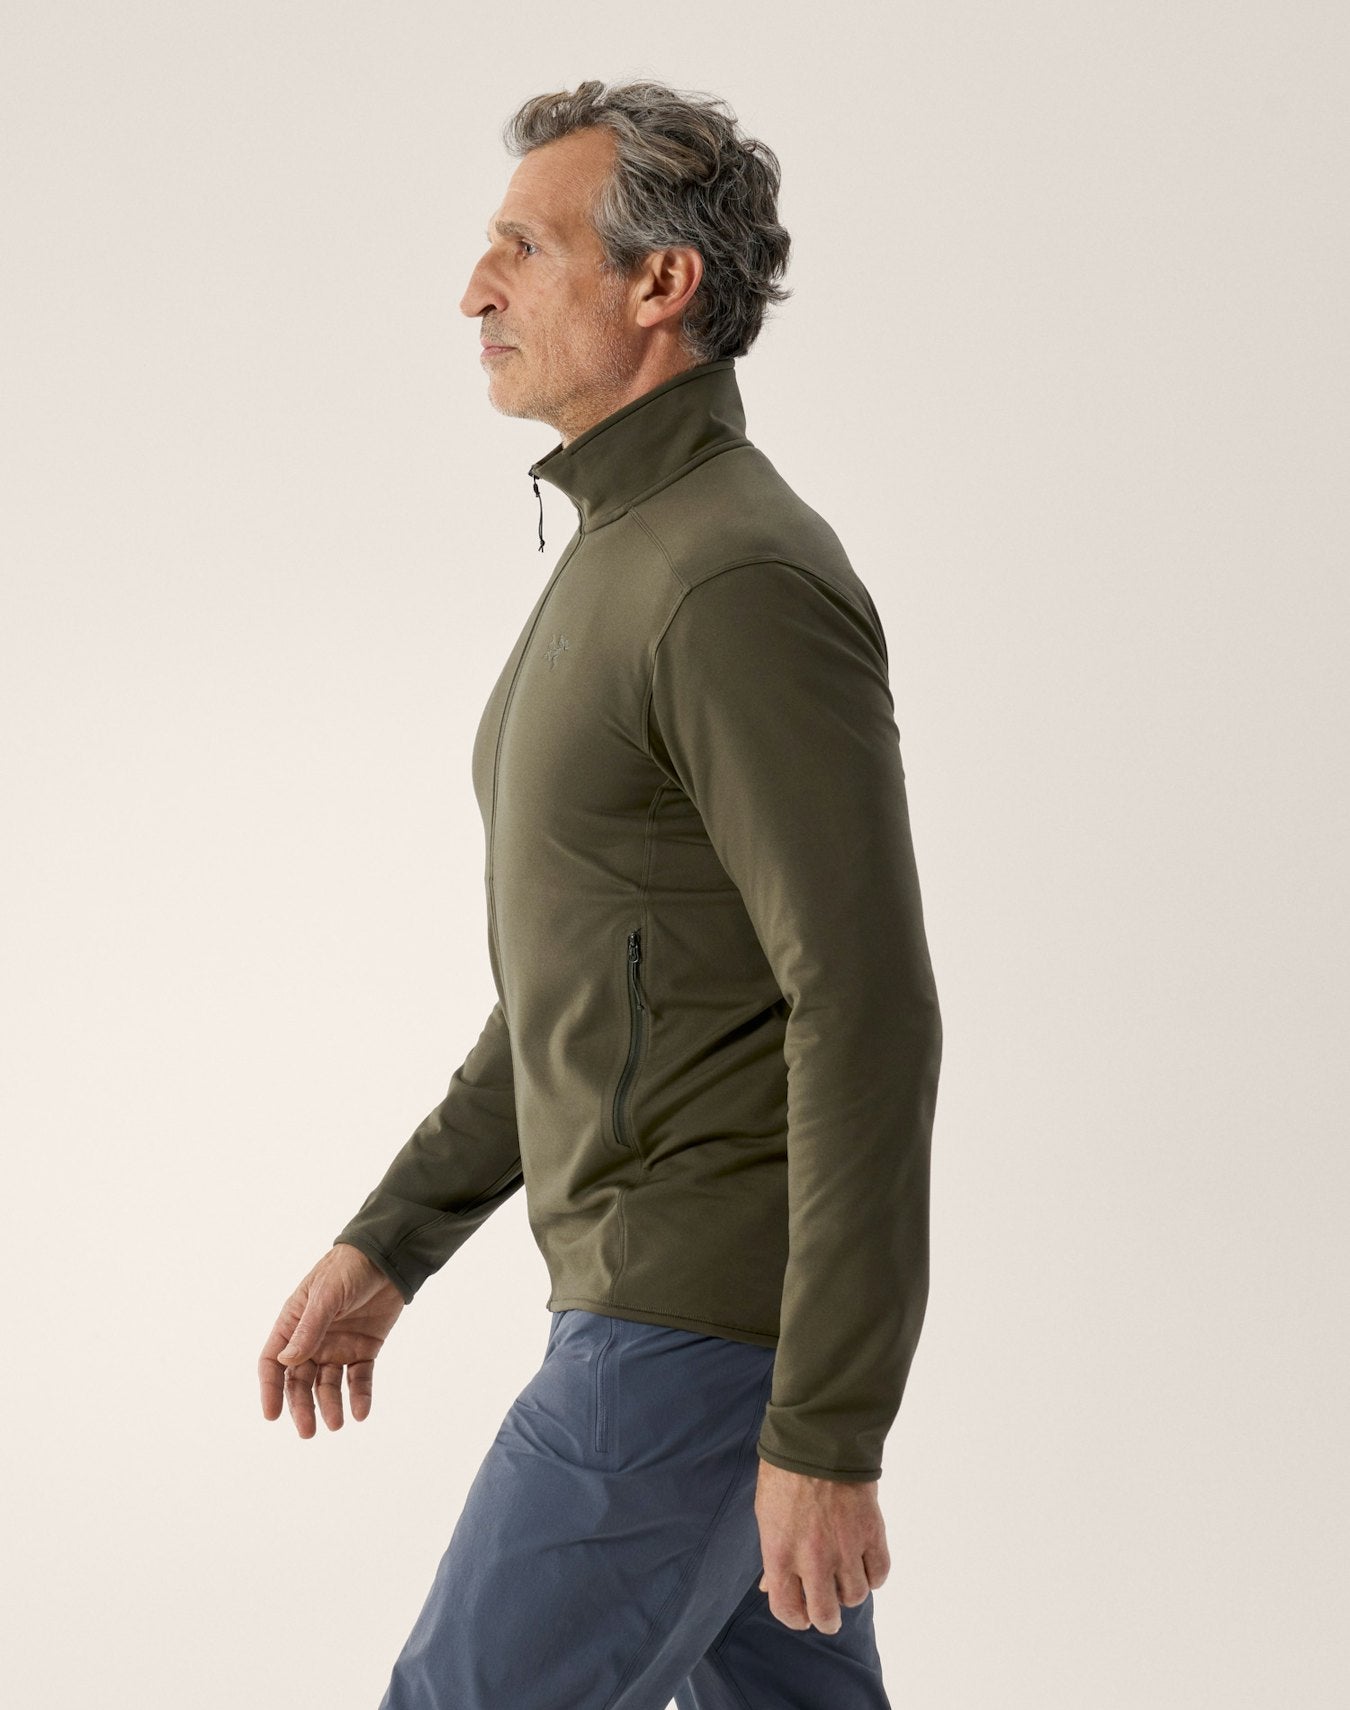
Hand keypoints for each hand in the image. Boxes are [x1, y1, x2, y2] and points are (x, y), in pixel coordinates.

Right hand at [258, 1243, 405, 1437]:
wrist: (387, 1256)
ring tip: (336, 1424)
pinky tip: (361, 1412)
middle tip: (308, 1431)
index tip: (272, 1415)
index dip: (271, 1389)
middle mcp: (313, 1340)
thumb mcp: (326, 1295)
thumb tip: (287, 1362)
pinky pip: (359, 1378)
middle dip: (301, 1407)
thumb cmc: (348, 1268)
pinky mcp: (364, 1349)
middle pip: (300, 1381)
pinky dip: (359, 1396)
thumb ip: (309, 1328)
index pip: (274, 1362)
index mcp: (294, 1323)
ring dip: (330, 1405)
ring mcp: (339, 1346)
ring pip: (328, 1384)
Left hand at [753, 1459, 890, 1632]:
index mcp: (780, 1555)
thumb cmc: (784, 1474)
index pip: (788, 1610)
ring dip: (849, 1592)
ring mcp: (846, 1549)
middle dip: (826, 1618)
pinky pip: (879, 1574)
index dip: (795, 1618)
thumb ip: (772, 1555)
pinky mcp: (872, 1534)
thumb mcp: (766, 1515)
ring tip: (844, 1577)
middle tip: (827, 1611)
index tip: (801, 1614)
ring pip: (855, 1597)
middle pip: (826, 1615)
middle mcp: (814, 1560)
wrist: (819, 1438)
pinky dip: (873, 1574)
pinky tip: (864, 1564)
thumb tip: (769, 1585)